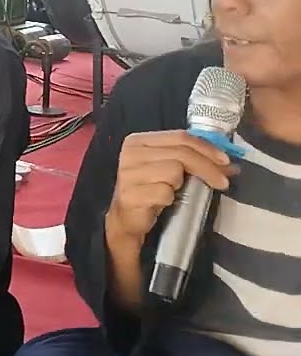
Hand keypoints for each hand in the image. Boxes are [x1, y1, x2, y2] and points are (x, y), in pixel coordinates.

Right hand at [107, 130, 234, 245]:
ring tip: (176, 192)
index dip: (206, 148)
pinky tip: (164, 203)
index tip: (226, 162)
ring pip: (174, 171)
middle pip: (181, 153)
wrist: (126, 219)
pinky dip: (170, 199)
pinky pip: (164, 192)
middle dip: (207, 168)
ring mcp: (129, 173)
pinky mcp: (131, 194)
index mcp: (138, 141)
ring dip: (182, 185)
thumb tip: (229, 165)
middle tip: (222, 182)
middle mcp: (131, 153)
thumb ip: (192, 160)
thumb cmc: (150, 190)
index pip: (180, 136)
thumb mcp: (169, 169)